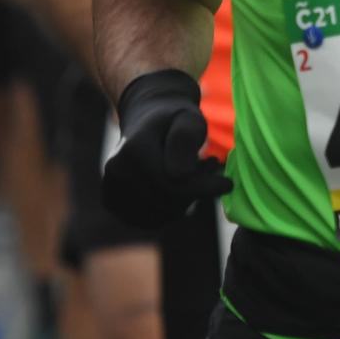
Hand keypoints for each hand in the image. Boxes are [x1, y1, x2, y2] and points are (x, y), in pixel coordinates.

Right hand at [101, 70, 231, 228]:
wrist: (146, 119)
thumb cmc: (173, 119)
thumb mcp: (188, 118)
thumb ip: (186, 139)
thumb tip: (179, 175)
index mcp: (134, 149)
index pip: (175, 184)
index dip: (206, 187)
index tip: (229, 183)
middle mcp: (117, 171)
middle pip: (168, 202)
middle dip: (195, 191)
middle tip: (210, 170)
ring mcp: (111, 188)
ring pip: (160, 214)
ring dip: (184, 202)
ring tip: (193, 176)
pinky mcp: (112, 202)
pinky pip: (150, 220)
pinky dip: (168, 210)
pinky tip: (176, 187)